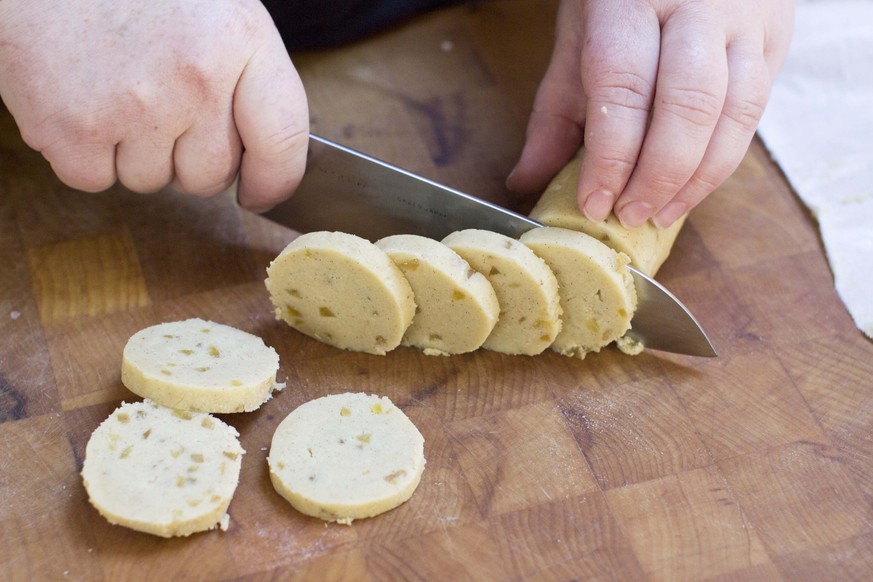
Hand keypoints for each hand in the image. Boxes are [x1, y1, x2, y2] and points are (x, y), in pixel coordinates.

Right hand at [0, 0, 308, 210]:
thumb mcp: (218, 14)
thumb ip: (250, 81)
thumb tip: (265, 166)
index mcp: (240, 42)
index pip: (282, 142)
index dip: (274, 182)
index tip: (260, 193)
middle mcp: (194, 78)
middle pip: (210, 177)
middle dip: (189, 158)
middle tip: (159, 105)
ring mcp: (133, 106)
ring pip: (151, 181)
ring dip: (134, 153)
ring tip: (114, 90)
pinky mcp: (72, 127)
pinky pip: (95, 179)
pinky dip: (85, 154)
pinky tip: (81, 101)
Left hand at [507, 0, 793, 227]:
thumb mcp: (578, 39)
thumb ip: (556, 112)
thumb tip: (526, 181)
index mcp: (632, 2)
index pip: (625, 89)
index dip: (611, 158)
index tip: (594, 203)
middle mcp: (697, 8)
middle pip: (688, 105)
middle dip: (657, 175)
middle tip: (629, 215)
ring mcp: (745, 22)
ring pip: (734, 114)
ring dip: (696, 179)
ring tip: (660, 213)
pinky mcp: (774, 41)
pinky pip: (755, 114)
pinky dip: (722, 162)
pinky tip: (691, 189)